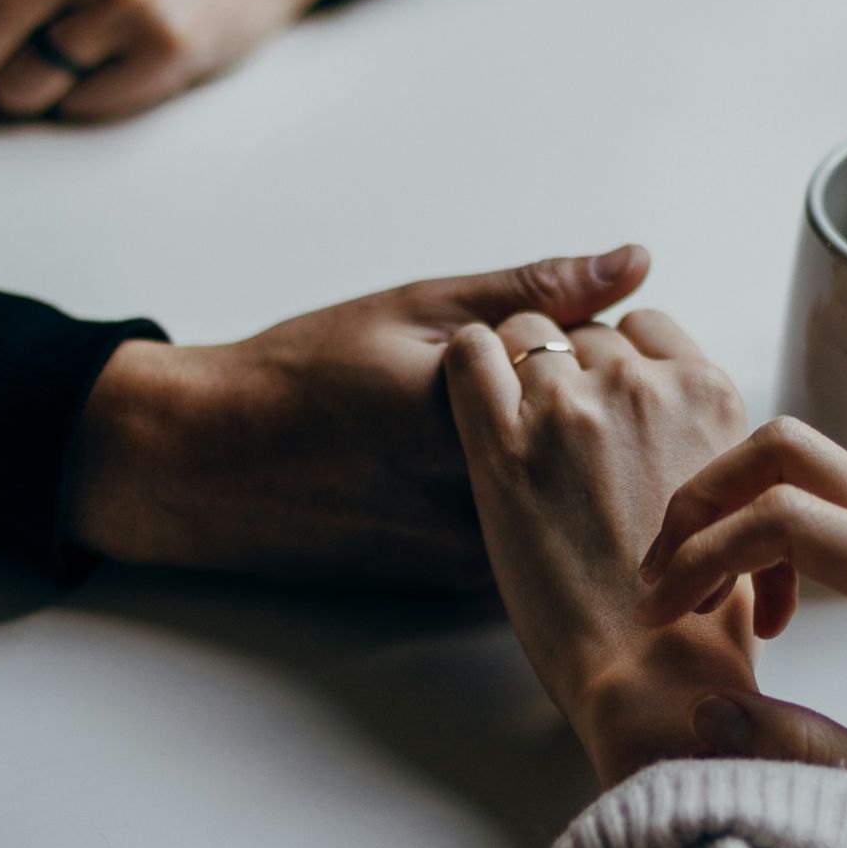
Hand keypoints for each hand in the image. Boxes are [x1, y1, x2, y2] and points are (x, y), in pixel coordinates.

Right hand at [65, 246, 647, 587]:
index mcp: (478, 418)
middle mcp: (485, 500)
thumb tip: (634, 262)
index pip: (604, 377)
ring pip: (573, 499)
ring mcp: (477, 553)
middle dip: (587, 408)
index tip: (544, 336)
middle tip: (525, 378)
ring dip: (567, 462)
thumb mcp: (418, 309)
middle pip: (599, 447)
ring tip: (471, 430)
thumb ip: (534, 291)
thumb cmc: (305, 376)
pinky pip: (537, 536)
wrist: (211, 468)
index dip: (588, 349)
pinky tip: (465, 471)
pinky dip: (535, 502)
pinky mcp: (465, 585)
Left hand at [444, 310, 757, 785]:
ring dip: (516, 368)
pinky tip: (470, 402)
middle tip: (554, 432)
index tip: (602, 399)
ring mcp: (572, 408)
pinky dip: (467, 364)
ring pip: (526, 332)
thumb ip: (704, 440)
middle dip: (567, 369)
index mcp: (708, 394)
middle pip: (585, 332)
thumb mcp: (734, 499)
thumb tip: (677, 425)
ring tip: (513, 428)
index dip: (617, 358)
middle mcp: (643, 386)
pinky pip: (470, 352)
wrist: (653, 674)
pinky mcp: (503, 444)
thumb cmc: (699, 612)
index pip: (646, 327)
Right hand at [638, 417, 846, 847]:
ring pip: (805, 464)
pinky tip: (771, 614)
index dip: (703, 553)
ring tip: (705, 601)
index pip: (787, 516)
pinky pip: (829, 502)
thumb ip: (809, 756)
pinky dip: (773, 533)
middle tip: (665, 582)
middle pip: (789, 448)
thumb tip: (705, 717)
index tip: (664, 613)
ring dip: (735, 513)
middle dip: (705, 499)